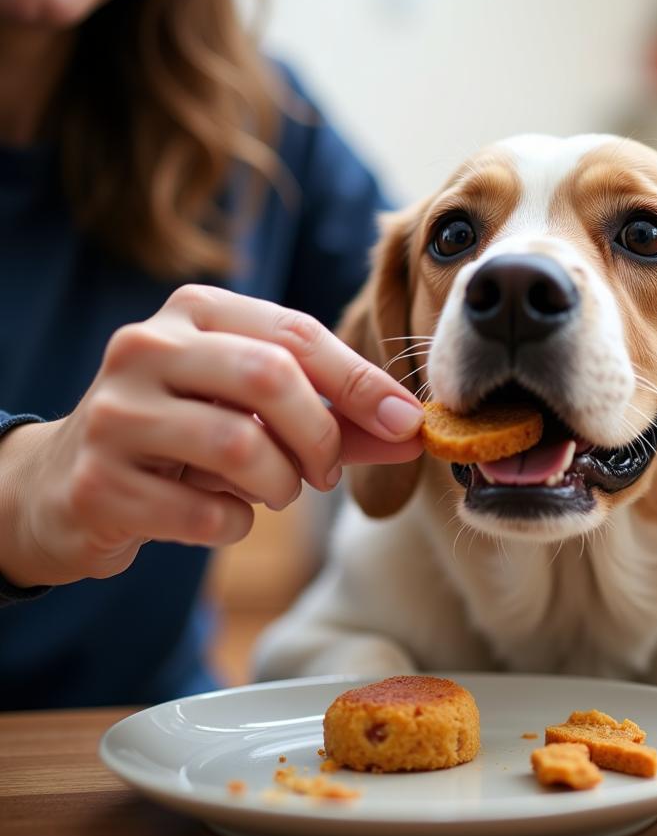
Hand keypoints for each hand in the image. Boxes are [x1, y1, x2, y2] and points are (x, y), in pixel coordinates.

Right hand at [0, 285, 422, 586]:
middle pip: (271, 378)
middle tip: (326, 472)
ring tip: (273, 491)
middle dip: (320, 436)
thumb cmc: (183, 439)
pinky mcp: (98, 482)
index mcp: (196, 311)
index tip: (406, 423)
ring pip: (240, 446)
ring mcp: (116, 411)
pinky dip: (234, 524)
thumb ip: (335, 418)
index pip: (297, 334)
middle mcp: (148, 346)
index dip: (362, 382)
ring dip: (280, 485)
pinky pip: (206, 512)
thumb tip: (411, 432)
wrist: (66, 485)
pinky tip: (218, 516)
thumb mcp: (254, 413)